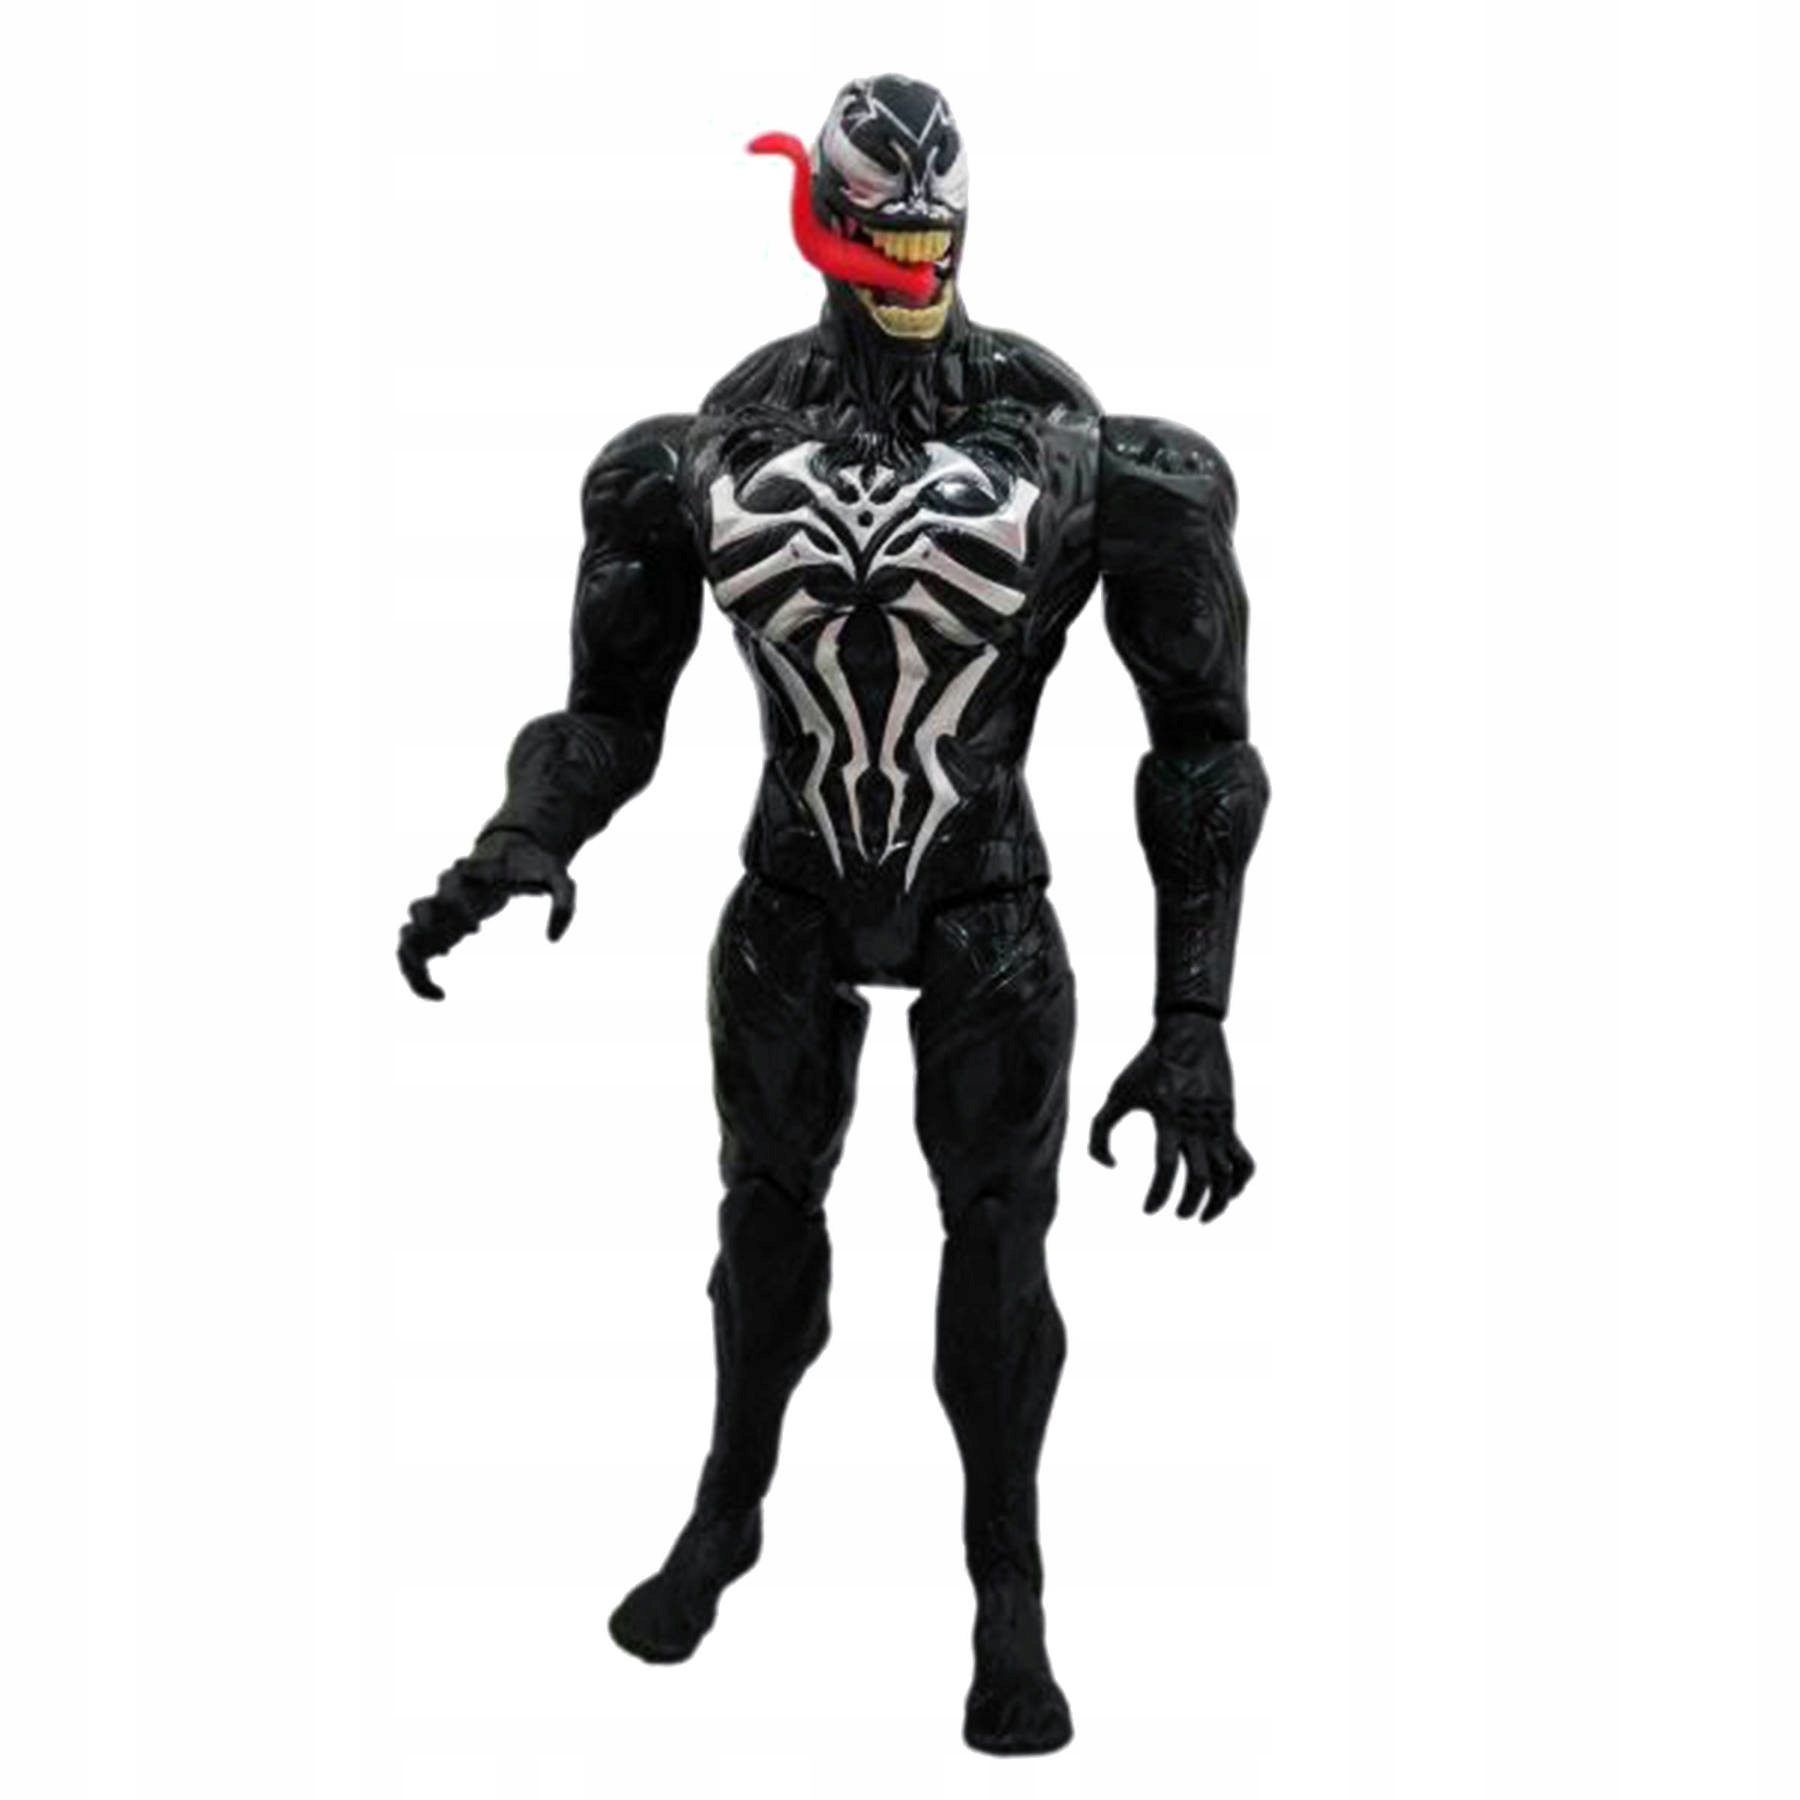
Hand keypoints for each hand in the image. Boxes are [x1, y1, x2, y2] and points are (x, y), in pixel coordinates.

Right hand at [396, 830, 575, 1000]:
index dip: (455, 908)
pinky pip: (412, 951)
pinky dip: (416, 974)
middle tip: (461, 945)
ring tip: (438, 988)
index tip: (476, 930)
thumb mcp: (559, 878)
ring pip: (407, 933)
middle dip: (432, 929)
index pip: (450, 886)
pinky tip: (440, 996)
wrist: (513, 852)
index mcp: (471, 876)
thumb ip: (564, 902)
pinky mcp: (439, 928)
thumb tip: (552, 940)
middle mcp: (447, 892)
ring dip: (412, 959)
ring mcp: (440, 911)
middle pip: (419, 908)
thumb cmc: (535, 866)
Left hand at [1088, 1013, 1254, 1221]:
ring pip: (1227, 1175)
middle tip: (1176, 1214)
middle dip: (1189, 1204)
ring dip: (1218, 1201)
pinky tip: (1227, 1193)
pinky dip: (1241, 1182)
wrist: (1190, 1034)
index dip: (1158, 1194)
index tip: (1149, 1210)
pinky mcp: (1230, 1123)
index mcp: (1168, 1117)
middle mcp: (1196, 1125)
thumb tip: (1110, 1167)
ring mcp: (1218, 1125)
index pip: (1165, 1167)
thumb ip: (1100, 1131)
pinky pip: (1244, 1159)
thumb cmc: (1148, 1064)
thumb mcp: (1117, 1093)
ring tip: (1202, 1216)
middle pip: (1200, 1177)